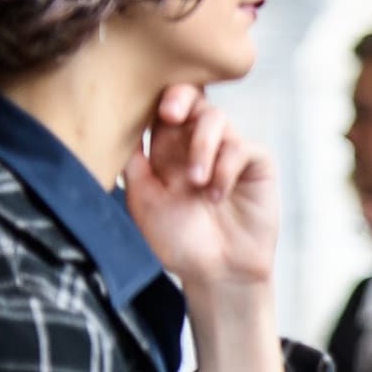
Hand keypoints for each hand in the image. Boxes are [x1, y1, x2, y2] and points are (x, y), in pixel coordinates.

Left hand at [125, 85, 279, 296]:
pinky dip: (227, 168)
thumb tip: (115, 126)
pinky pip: (243, 148)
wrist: (216, 273)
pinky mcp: (256, 166)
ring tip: (196, 182)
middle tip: (169, 114)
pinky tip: (217, 195)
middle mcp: (199, 146)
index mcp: (168, 151)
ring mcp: (229, 154)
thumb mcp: (143, 202)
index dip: (157, 98)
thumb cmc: (177, 242)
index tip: (147, 111)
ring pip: (217, 119)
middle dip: (181, 98)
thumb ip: (133, 165)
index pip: (163, 108)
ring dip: (202, 145)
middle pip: (194, 99)